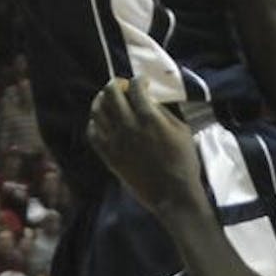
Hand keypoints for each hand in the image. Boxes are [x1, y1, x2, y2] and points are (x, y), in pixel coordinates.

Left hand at [87, 78, 203, 215]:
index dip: (139, 80)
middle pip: (111, 94)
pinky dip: (94, 122)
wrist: (172, 194)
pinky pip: (92, 133)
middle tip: (123, 86)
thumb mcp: (181, 130)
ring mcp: (114, 141)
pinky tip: (101, 121)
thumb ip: (162, 112)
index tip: (143, 82)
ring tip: (109, 99)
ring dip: (102, 100)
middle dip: (117, 84)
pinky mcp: (107, 155)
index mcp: (148, 118)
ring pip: (97, 111)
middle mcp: (127, 125)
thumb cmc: (183, 161)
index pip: (135, 87)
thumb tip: (148, 100)